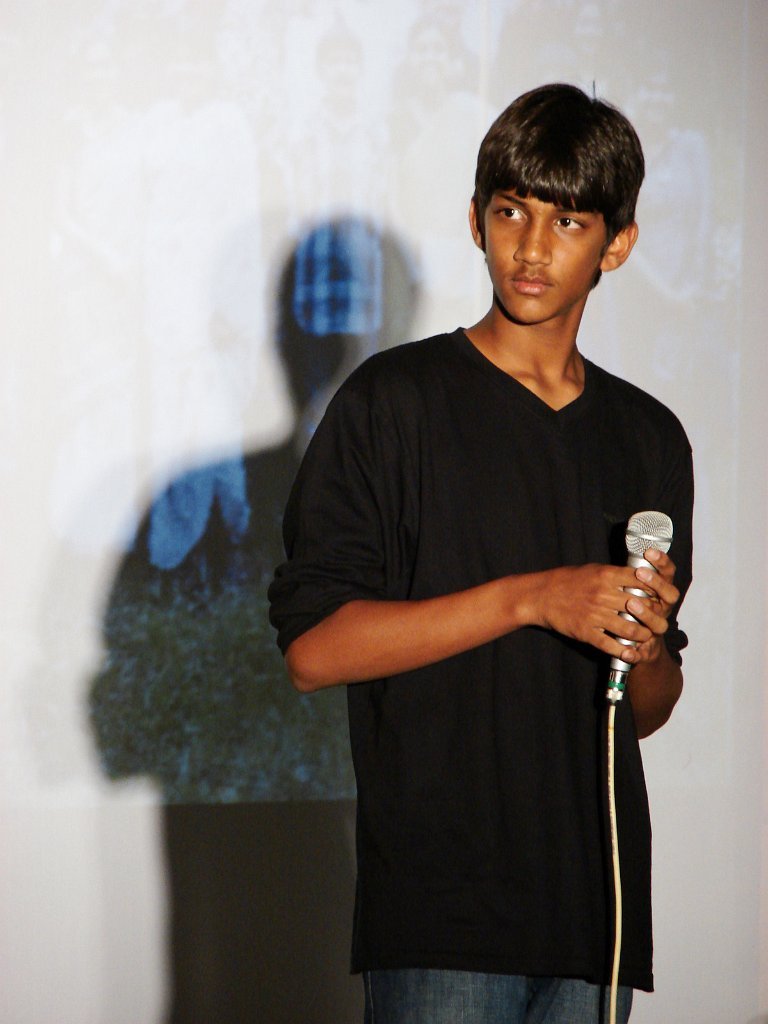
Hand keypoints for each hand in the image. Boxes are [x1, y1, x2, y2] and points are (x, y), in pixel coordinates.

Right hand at [531, 552, 678, 663]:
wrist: (540, 596)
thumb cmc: (566, 581)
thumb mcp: (593, 570)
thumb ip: (616, 574)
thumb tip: (640, 577)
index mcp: (606, 576)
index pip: (643, 583)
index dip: (656, 592)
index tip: (659, 598)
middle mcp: (603, 595)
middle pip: (641, 608)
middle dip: (654, 617)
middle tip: (658, 622)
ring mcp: (594, 615)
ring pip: (630, 629)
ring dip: (643, 636)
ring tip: (646, 637)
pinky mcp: (586, 632)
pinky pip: (610, 645)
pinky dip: (624, 652)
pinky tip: (631, 653)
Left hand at [622, 548, 679, 664]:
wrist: (638, 647)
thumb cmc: (630, 610)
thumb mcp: (630, 589)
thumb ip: (630, 576)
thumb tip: (627, 553)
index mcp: (660, 594)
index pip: (668, 574)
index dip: (662, 563)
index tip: (650, 552)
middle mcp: (662, 611)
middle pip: (669, 596)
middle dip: (656, 584)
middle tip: (641, 573)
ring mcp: (655, 631)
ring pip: (658, 624)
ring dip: (647, 614)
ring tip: (631, 604)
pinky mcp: (645, 651)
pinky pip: (642, 653)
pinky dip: (634, 652)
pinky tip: (627, 650)